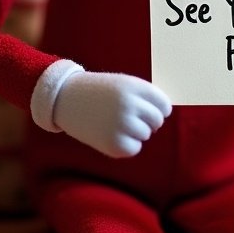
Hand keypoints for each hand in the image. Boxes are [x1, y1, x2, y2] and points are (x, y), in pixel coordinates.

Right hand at [53, 71, 171, 158]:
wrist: (67, 99)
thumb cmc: (100, 92)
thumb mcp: (124, 84)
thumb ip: (146, 97)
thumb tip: (166, 116)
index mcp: (134, 86)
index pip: (164, 104)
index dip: (158, 108)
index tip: (147, 109)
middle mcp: (129, 104)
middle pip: (157, 120)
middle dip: (147, 120)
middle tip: (128, 115)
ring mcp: (121, 124)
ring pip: (146, 134)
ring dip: (135, 131)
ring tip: (115, 122)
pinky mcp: (113, 144)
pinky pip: (134, 148)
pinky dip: (126, 145)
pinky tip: (111, 134)